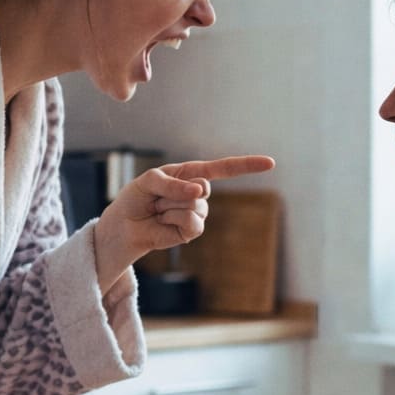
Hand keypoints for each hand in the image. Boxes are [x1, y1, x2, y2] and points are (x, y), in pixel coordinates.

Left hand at [94, 155, 273, 290]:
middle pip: (202, 187)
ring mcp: (197, 213)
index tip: (270, 163)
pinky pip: (193, 221)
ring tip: (158, 211)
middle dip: (173, 191)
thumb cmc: (135, 199)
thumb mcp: (148, 181)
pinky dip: (174, 220)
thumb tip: (198, 191)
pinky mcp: (191, 232)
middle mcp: (197, 193)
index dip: (246, 166)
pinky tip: (162, 222)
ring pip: (195, 205)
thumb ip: (172, 183)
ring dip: (170, 207)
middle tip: (156, 199)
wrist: (123, 227)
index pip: (223, 168)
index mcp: (190, 174)